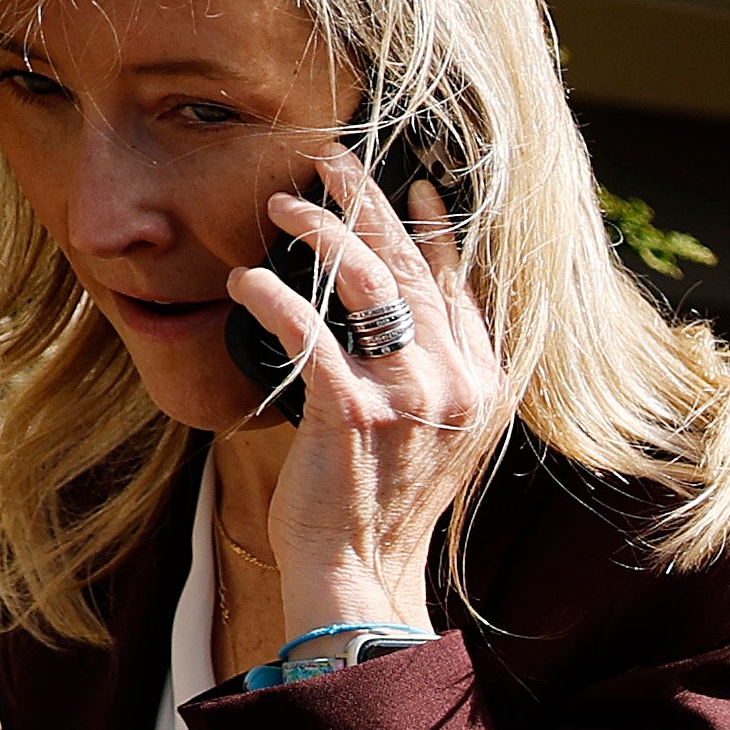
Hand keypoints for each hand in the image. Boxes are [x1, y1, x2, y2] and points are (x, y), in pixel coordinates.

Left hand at [235, 146, 503, 641]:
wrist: (361, 570)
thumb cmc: (382, 500)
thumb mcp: (436, 434)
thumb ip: (436, 372)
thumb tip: (403, 307)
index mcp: (483, 384)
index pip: (460, 283)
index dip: (432, 226)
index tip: (407, 185)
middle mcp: (455, 385)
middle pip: (411, 266)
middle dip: (365, 200)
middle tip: (327, 159)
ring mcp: (409, 399)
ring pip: (367, 282)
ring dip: (319, 230)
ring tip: (281, 205)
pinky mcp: (352, 413)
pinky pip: (310, 331)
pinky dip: (272, 295)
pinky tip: (246, 279)